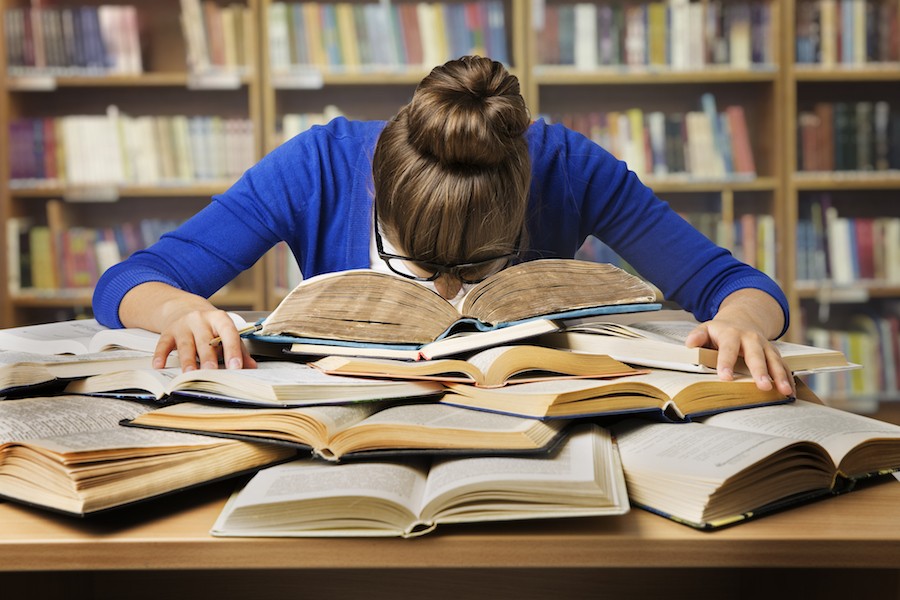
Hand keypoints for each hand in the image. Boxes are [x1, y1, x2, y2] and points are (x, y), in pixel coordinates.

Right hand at [119, 282, 256, 371]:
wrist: (184, 309)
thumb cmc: (209, 326)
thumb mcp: (225, 333)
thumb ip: (239, 349)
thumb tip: (252, 367)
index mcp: (219, 319)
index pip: (229, 333)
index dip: (233, 350)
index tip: (236, 367)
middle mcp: (201, 320)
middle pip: (205, 340)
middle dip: (209, 357)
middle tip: (212, 372)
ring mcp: (183, 325)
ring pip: (186, 344)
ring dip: (188, 360)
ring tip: (190, 374)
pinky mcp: (168, 332)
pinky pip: (163, 344)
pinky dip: (160, 355)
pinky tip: (159, 366)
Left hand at [683, 288, 794, 396]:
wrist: (742, 318)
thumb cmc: (720, 330)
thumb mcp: (706, 328)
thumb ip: (698, 336)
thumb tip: (690, 344)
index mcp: (731, 334)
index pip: (728, 349)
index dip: (726, 363)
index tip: (725, 377)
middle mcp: (751, 339)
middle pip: (756, 355)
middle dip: (760, 371)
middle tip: (763, 386)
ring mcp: (764, 345)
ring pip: (774, 360)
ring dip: (779, 376)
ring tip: (784, 391)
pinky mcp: (773, 352)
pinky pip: (783, 364)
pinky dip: (788, 377)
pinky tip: (790, 390)